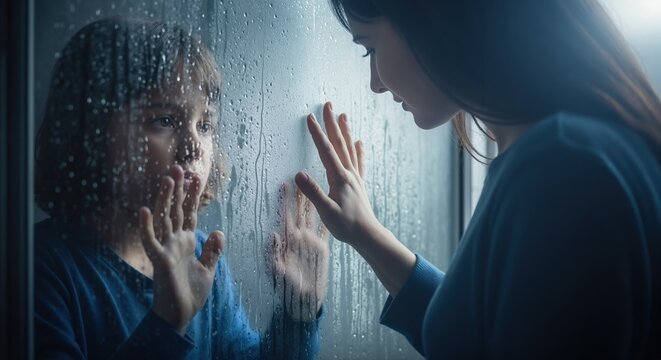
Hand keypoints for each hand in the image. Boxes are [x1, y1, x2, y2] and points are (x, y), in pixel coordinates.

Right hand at [138, 165, 223, 333]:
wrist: (180, 316)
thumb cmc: (190, 294)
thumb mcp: (208, 270)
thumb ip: (213, 251)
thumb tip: (218, 232)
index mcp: (186, 242)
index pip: (189, 213)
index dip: (192, 195)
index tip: (196, 176)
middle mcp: (174, 241)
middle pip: (175, 210)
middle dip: (178, 190)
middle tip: (179, 167)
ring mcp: (166, 249)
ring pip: (164, 219)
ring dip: (165, 199)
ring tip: (168, 179)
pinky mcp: (159, 260)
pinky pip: (150, 241)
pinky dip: (146, 226)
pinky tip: (144, 210)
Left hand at [270, 183, 329, 321]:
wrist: (305, 300)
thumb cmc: (289, 289)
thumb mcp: (279, 272)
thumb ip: (274, 255)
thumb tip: (272, 235)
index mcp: (288, 241)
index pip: (285, 216)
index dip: (284, 201)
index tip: (283, 185)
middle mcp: (299, 238)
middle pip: (299, 211)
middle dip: (299, 195)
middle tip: (299, 176)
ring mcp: (311, 242)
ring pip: (312, 216)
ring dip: (312, 201)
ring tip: (314, 185)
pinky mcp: (322, 248)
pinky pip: (324, 230)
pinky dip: (327, 218)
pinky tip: (332, 206)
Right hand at [294, 102, 383, 246]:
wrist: (368, 235)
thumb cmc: (346, 226)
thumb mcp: (326, 211)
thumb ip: (313, 192)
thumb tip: (298, 174)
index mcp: (339, 178)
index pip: (326, 150)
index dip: (317, 133)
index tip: (309, 116)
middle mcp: (349, 174)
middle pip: (339, 143)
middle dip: (332, 123)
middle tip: (328, 104)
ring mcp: (355, 178)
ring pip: (349, 148)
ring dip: (345, 131)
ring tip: (343, 115)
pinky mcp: (359, 184)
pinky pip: (359, 162)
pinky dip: (358, 150)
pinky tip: (358, 142)